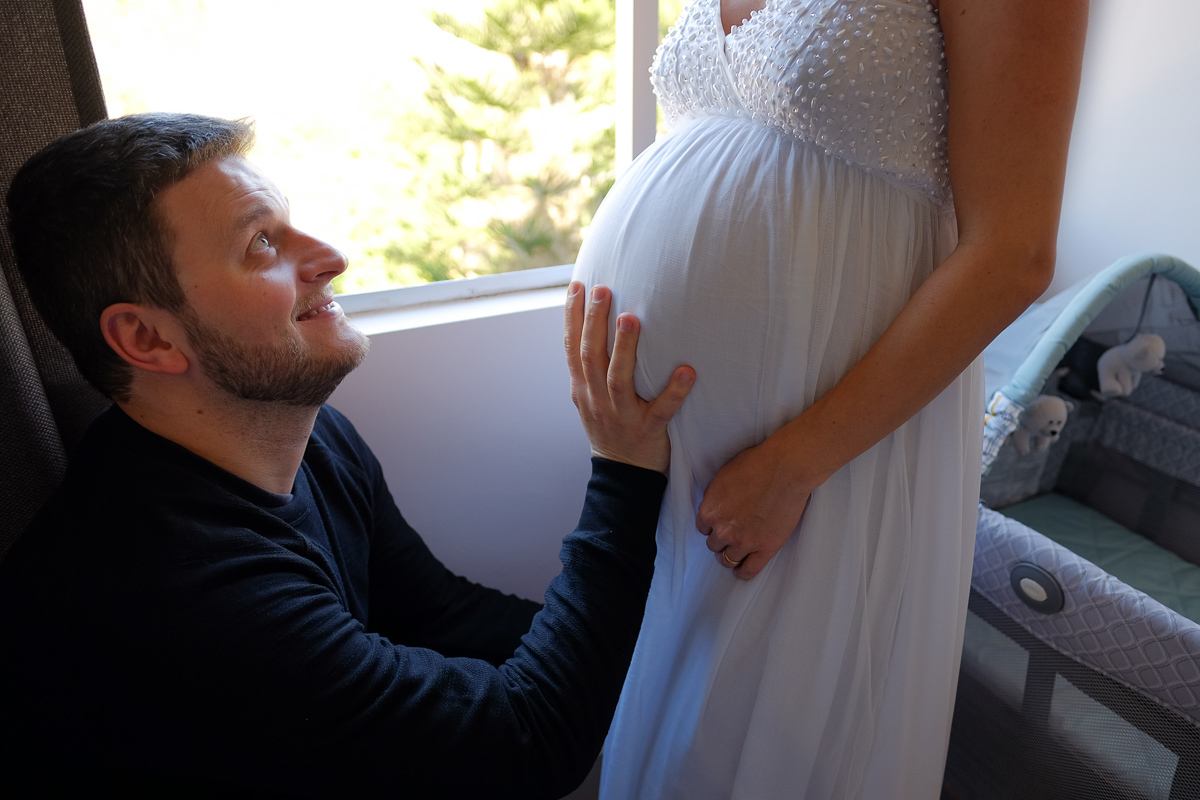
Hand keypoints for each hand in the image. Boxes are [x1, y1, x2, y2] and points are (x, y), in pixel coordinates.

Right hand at [564, 282, 694, 472]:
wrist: (621, 475)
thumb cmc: (610, 426)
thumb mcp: (589, 396)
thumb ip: (590, 365)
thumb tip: (593, 321)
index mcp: (582, 389)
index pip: (572, 348)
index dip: (571, 317)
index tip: (577, 285)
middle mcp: (598, 399)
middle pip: (591, 357)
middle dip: (594, 322)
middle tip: (603, 290)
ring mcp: (622, 415)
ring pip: (618, 379)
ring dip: (624, 348)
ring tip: (631, 319)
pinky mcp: (648, 431)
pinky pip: (662, 410)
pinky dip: (674, 391)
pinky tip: (687, 371)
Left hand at [696, 438, 813, 578]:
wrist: (785, 469)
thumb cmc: (757, 465)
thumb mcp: (724, 477)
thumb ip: (717, 497)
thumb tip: (718, 506)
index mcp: (710, 510)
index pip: (703, 528)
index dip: (712, 526)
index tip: (720, 525)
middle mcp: (723, 529)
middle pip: (714, 545)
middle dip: (721, 540)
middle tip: (731, 535)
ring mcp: (744, 541)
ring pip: (728, 560)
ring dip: (730, 556)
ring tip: (737, 552)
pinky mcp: (765, 548)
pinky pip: (748, 570)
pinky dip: (742, 573)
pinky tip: (742, 570)